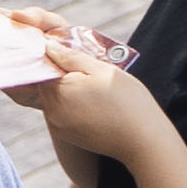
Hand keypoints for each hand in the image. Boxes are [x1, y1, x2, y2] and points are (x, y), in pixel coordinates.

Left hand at [3, 10, 149, 157]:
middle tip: (91, 73)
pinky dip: (73, 106)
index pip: (43, 68)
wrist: (143, 140)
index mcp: (58, 91)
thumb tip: (48, 47)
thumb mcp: (102, 70)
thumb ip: (71, 57)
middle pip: (47, 84)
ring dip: (68, 91)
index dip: (58, 59)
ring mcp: (58, 126)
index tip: (77, 58)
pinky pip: (62, 114)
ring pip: (55, 99)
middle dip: (63, 75)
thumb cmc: (127, 102)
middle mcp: (52, 111)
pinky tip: (95, 105)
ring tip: (95, 90)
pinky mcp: (66, 136)